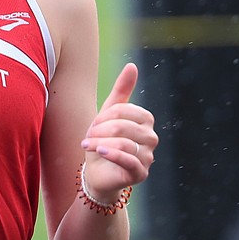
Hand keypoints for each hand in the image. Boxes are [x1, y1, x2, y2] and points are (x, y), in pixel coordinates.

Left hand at [78, 63, 156, 201]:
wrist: (98, 172)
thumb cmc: (104, 140)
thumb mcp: (108, 114)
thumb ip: (121, 91)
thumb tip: (132, 66)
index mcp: (145, 120)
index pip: (123, 110)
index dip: (104, 116)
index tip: (94, 125)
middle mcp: (151, 137)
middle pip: (123, 127)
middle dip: (100, 131)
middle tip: (88, 137)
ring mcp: (148, 156)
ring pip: (124, 144)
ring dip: (100, 143)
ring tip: (87, 145)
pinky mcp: (141, 173)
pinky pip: (128, 160)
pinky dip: (111, 155)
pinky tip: (99, 152)